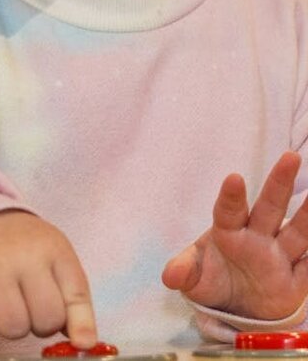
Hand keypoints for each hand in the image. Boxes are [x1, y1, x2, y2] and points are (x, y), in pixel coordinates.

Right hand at [0, 210, 96, 344]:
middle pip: (45, 320)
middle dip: (40, 324)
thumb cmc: (27, 250)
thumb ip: (74, 302)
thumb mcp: (57, 263)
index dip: (81, 322)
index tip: (83, 342)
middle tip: (30, 305)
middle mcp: (26, 253)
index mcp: (55, 249)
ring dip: (12, 327)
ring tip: (8, 304)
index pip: (76, 293)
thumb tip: (85, 342)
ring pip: (12, 327)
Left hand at [162, 151, 307, 318]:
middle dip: (279, 183)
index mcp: (230, 231)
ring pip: (299, 232)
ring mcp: (280, 256)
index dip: (231, 197)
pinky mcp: (297, 280)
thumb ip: (185, 272)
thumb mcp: (196, 279)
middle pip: (270, 207)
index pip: (229, 211)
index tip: (234, 179)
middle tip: (290, 156)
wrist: (237, 308)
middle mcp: (258, 237)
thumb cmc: (214, 279)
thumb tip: (170, 275)